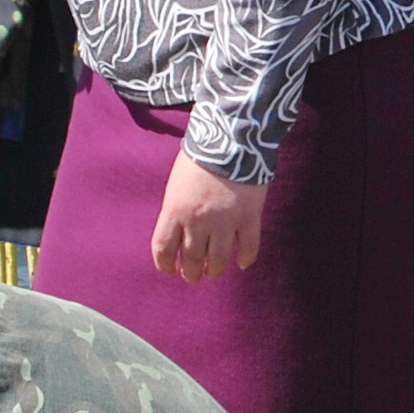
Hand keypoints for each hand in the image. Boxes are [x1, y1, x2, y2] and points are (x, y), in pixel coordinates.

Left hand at [152, 152, 266, 280]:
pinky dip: (245, 259)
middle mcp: (198, 221)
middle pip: (192, 259)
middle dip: (191, 272)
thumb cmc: (200, 156)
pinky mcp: (249, 216)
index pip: (163, 249)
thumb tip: (179, 232)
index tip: (170, 270)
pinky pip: (248, 247)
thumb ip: (176, 209)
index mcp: (175, 210)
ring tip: (214, 272)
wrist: (231, 137)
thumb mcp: (176, 183)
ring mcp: (226, 221)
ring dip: (215, 270)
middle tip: (194, 275)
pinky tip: (242, 263)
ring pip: (219, 259)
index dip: (165, 265)